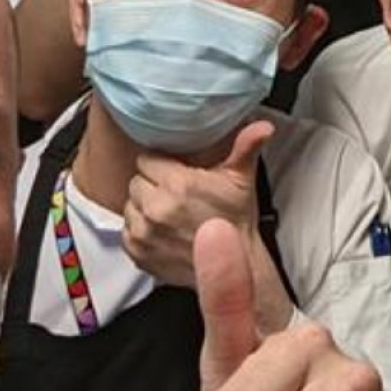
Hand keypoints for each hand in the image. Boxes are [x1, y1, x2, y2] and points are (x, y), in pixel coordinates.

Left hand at [124, 121, 272, 289]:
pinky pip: (126, 232)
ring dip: (143, 207)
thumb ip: (246, 146)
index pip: (146, 160)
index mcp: (176, 184)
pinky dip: (139, 230)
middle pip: (136, 182)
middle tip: (173, 193)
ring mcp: (145, 233)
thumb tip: (264, 125)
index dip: (160, 164)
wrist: (234, 265)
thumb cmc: (235, 220)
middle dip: (151, 185)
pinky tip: (161, 230)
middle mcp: (156, 208)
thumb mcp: (241, 179)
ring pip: (129, 206)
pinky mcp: (139, 253)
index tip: (173, 172)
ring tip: (167, 212)